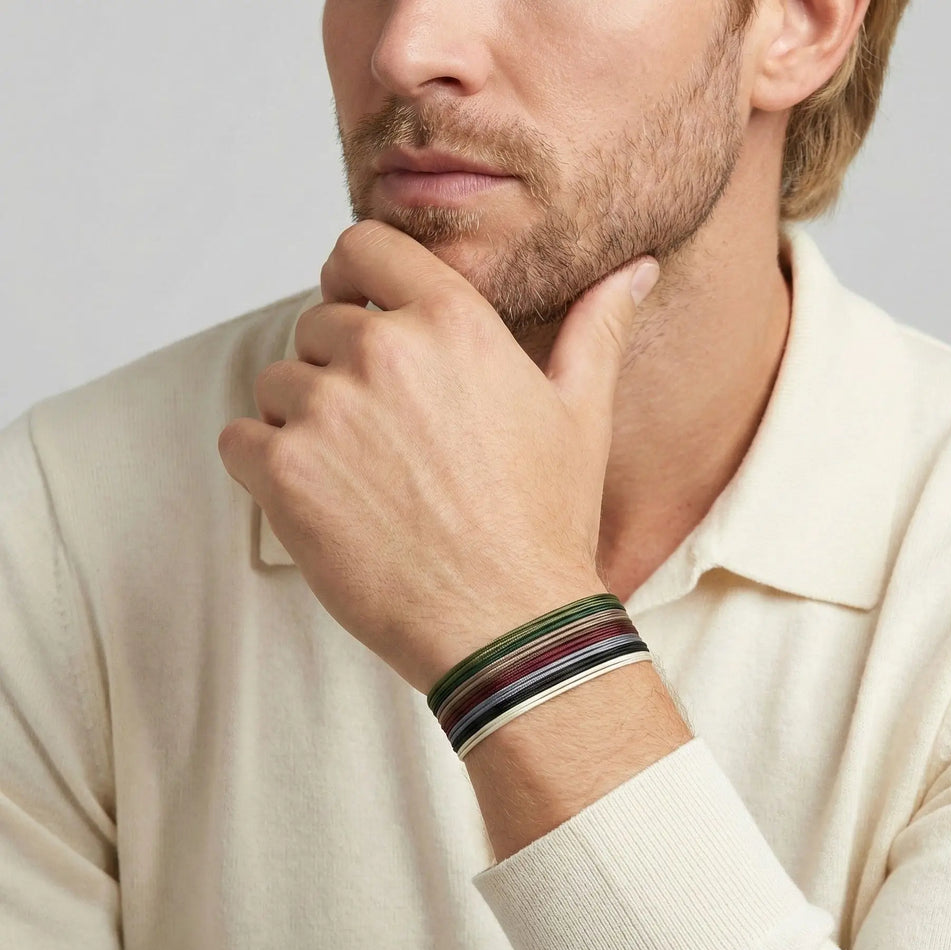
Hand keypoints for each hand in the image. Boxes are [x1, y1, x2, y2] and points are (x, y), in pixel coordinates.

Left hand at [218, 219, 658, 693]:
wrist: (508, 624)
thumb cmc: (547, 523)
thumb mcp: (583, 414)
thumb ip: (597, 328)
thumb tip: (634, 270)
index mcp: (453, 321)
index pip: (364, 247)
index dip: (354, 276)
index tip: (358, 307)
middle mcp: (383, 350)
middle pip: (318, 324)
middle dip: (339, 366)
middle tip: (383, 434)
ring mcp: (328, 410)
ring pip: (277, 384)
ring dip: (303, 420)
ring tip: (360, 476)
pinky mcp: (286, 471)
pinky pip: (240, 439)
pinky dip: (265, 464)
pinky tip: (322, 499)